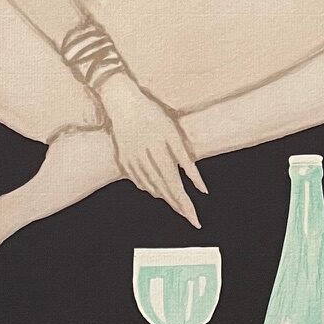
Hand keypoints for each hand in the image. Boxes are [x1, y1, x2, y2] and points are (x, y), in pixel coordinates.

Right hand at [95, 71, 207, 227]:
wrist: (122, 102)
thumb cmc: (152, 115)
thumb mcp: (174, 134)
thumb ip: (187, 162)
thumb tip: (202, 188)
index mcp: (159, 156)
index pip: (176, 188)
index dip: (186, 205)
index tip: (195, 220)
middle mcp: (143, 164)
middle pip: (164, 192)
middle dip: (179, 206)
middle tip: (191, 218)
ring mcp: (131, 164)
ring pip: (151, 189)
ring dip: (166, 198)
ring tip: (179, 206)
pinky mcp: (123, 162)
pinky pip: (139, 182)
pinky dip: (151, 188)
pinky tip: (159, 191)